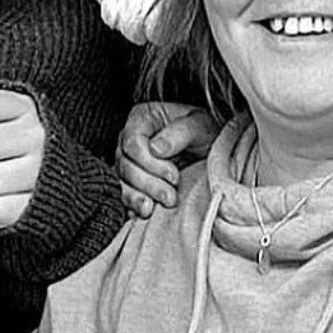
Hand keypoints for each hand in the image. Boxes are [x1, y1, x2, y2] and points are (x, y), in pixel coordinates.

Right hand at [116, 100, 219, 217]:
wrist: (210, 149)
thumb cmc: (203, 132)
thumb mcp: (199, 124)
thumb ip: (179, 132)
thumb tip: (156, 149)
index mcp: (143, 118)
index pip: (132, 142)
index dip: (149, 162)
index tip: (173, 175)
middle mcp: (130, 139)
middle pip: (125, 165)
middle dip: (147, 184)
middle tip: (170, 196)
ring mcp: (129, 161)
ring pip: (122, 182)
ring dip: (137, 198)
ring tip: (153, 209)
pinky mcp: (132, 181)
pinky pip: (123, 195)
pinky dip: (131, 206)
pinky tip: (142, 213)